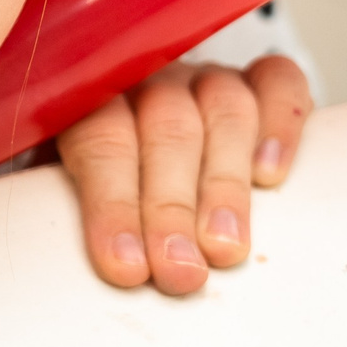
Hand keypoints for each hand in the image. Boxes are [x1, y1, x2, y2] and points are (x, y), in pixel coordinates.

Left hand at [56, 56, 313, 296]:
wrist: (134, 132)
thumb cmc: (100, 175)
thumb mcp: (66, 188)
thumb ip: (66, 208)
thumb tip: (79, 263)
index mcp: (87, 97)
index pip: (97, 139)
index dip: (112, 204)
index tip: (127, 266)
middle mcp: (148, 78)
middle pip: (165, 128)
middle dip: (171, 207)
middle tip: (179, 270)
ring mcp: (203, 76)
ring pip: (222, 108)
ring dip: (225, 184)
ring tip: (225, 247)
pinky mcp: (255, 80)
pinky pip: (276, 83)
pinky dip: (280, 122)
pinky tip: (271, 174)